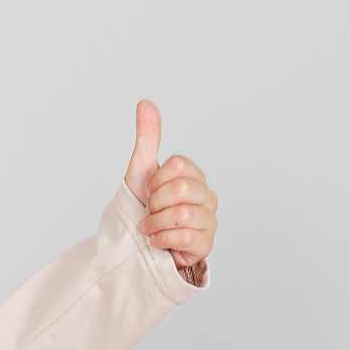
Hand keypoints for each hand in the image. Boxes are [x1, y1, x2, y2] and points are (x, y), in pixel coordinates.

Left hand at [123, 99, 217, 276]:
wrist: (140, 246)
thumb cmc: (145, 209)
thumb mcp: (143, 172)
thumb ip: (147, 138)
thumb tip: (144, 103)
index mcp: (194, 176)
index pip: (178, 166)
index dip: (156, 181)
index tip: (148, 191)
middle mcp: (207, 195)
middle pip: (180, 190)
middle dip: (154, 204)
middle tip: (148, 212)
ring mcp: (209, 220)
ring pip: (181, 215)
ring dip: (155, 224)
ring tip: (149, 229)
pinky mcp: (205, 244)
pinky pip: (183, 237)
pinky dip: (162, 240)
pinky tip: (156, 242)